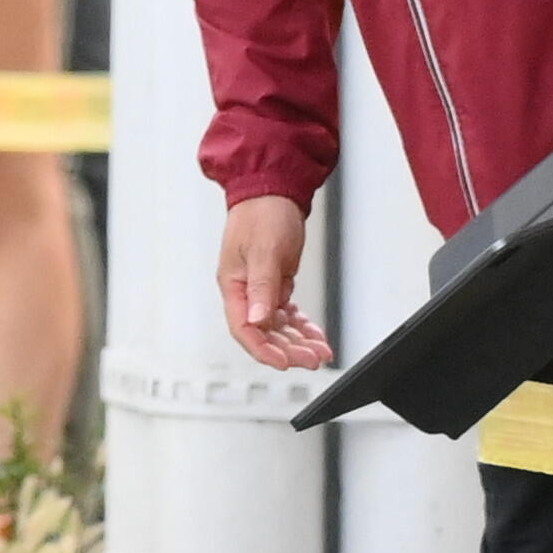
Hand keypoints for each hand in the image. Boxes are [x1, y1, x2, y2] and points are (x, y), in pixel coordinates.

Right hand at [220, 192, 331, 370]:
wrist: (273, 190)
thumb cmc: (262, 213)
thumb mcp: (263, 250)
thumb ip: (261, 287)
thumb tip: (256, 320)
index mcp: (233, 285)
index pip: (243, 329)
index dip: (263, 350)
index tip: (285, 362)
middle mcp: (245, 291)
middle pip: (264, 333)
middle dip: (289, 349)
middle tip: (313, 358)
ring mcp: (260, 289)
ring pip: (278, 326)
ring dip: (298, 341)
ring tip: (320, 351)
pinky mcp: (275, 283)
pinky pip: (287, 313)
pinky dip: (301, 325)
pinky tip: (314, 334)